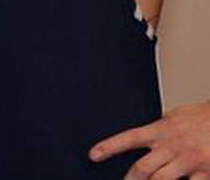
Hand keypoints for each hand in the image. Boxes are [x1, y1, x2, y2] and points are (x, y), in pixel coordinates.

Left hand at [89, 102, 209, 178]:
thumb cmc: (201, 118)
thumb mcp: (175, 117)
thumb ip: (159, 131)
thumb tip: (143, 140)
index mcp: (162, 129)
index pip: (129, 137)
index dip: (109, 146)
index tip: (93, 155)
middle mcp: (172, 145)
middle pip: (143, 168)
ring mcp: (188, 160)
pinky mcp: (205, 173)